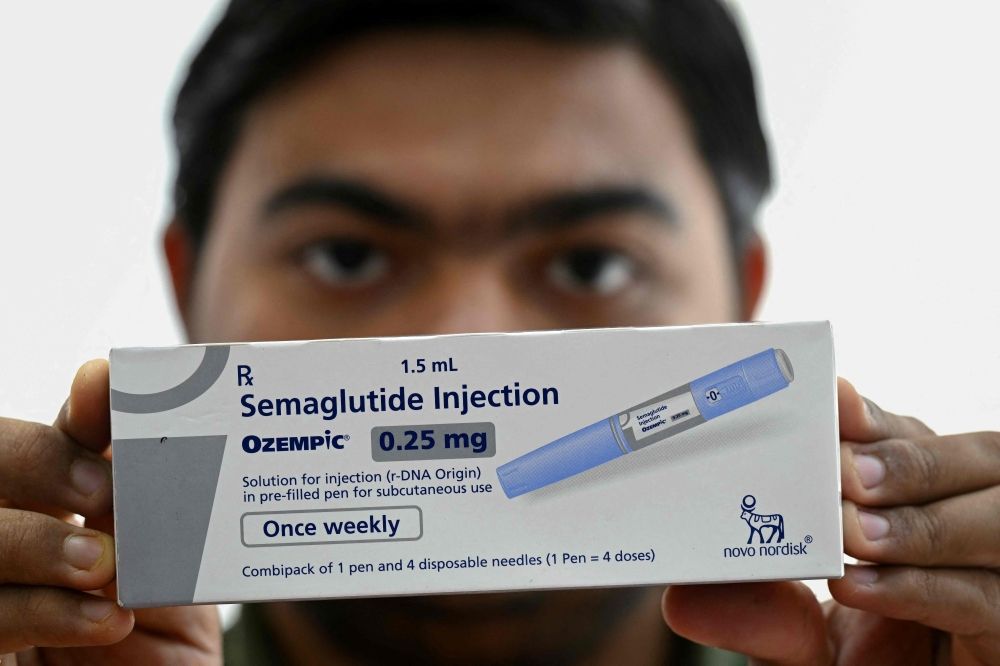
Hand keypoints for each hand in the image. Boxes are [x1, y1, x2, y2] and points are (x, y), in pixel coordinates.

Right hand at [0, 360, 219, 664]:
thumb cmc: (161, 638)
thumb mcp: (174, 565)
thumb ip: (160, 501)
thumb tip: (172, 418)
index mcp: (57, 503)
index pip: (55, 438)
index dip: (79, 410)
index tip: (104, 386)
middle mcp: (15, 529)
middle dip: (40, 463)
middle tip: (102, 493)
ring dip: (39, 545)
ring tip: (106, 566)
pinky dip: (44, 613)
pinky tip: (105, 619)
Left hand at [662, 378, 999, 664]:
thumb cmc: (859, 654)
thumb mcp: (798, 632)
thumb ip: (759, 612)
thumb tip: (681, 601)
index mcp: (915, 495)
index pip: (904, 435)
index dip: (869, 415)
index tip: (829, 398)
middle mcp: (967, 517)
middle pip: (973, 458)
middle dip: (905, 461)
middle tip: (843, 471)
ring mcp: (995, 570)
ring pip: (994, 519)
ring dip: (920, 521)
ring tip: (853, 531)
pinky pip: (981, 598)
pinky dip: (920, 588)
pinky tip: (862, 586)